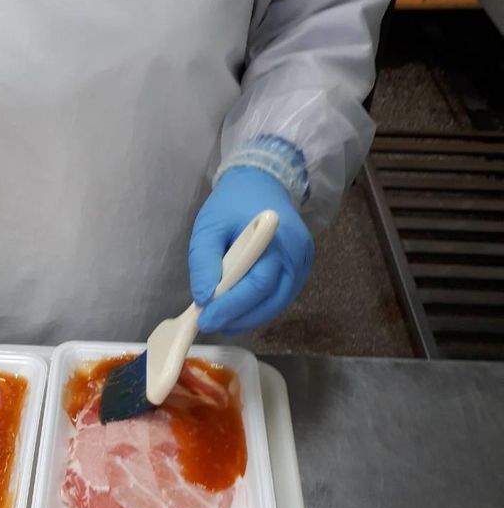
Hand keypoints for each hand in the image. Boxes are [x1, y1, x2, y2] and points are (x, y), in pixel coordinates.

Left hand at [188, 167, 313, 333]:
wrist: (261, 183)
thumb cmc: (232, 204)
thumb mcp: (208, 226)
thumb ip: (204, 261)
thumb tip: (204, 299)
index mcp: (275, 239)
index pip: (255, 285)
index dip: (230, 308)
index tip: (205, 320)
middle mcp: (297, 254)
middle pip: (270, 300)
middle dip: (238, 318)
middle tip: (210, 324)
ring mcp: (303, 263)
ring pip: (277, 304)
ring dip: (248, 318)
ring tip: (222, 321)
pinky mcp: (301, 269)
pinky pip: (280, 297)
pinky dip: (259, 309)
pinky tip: (238, 312)